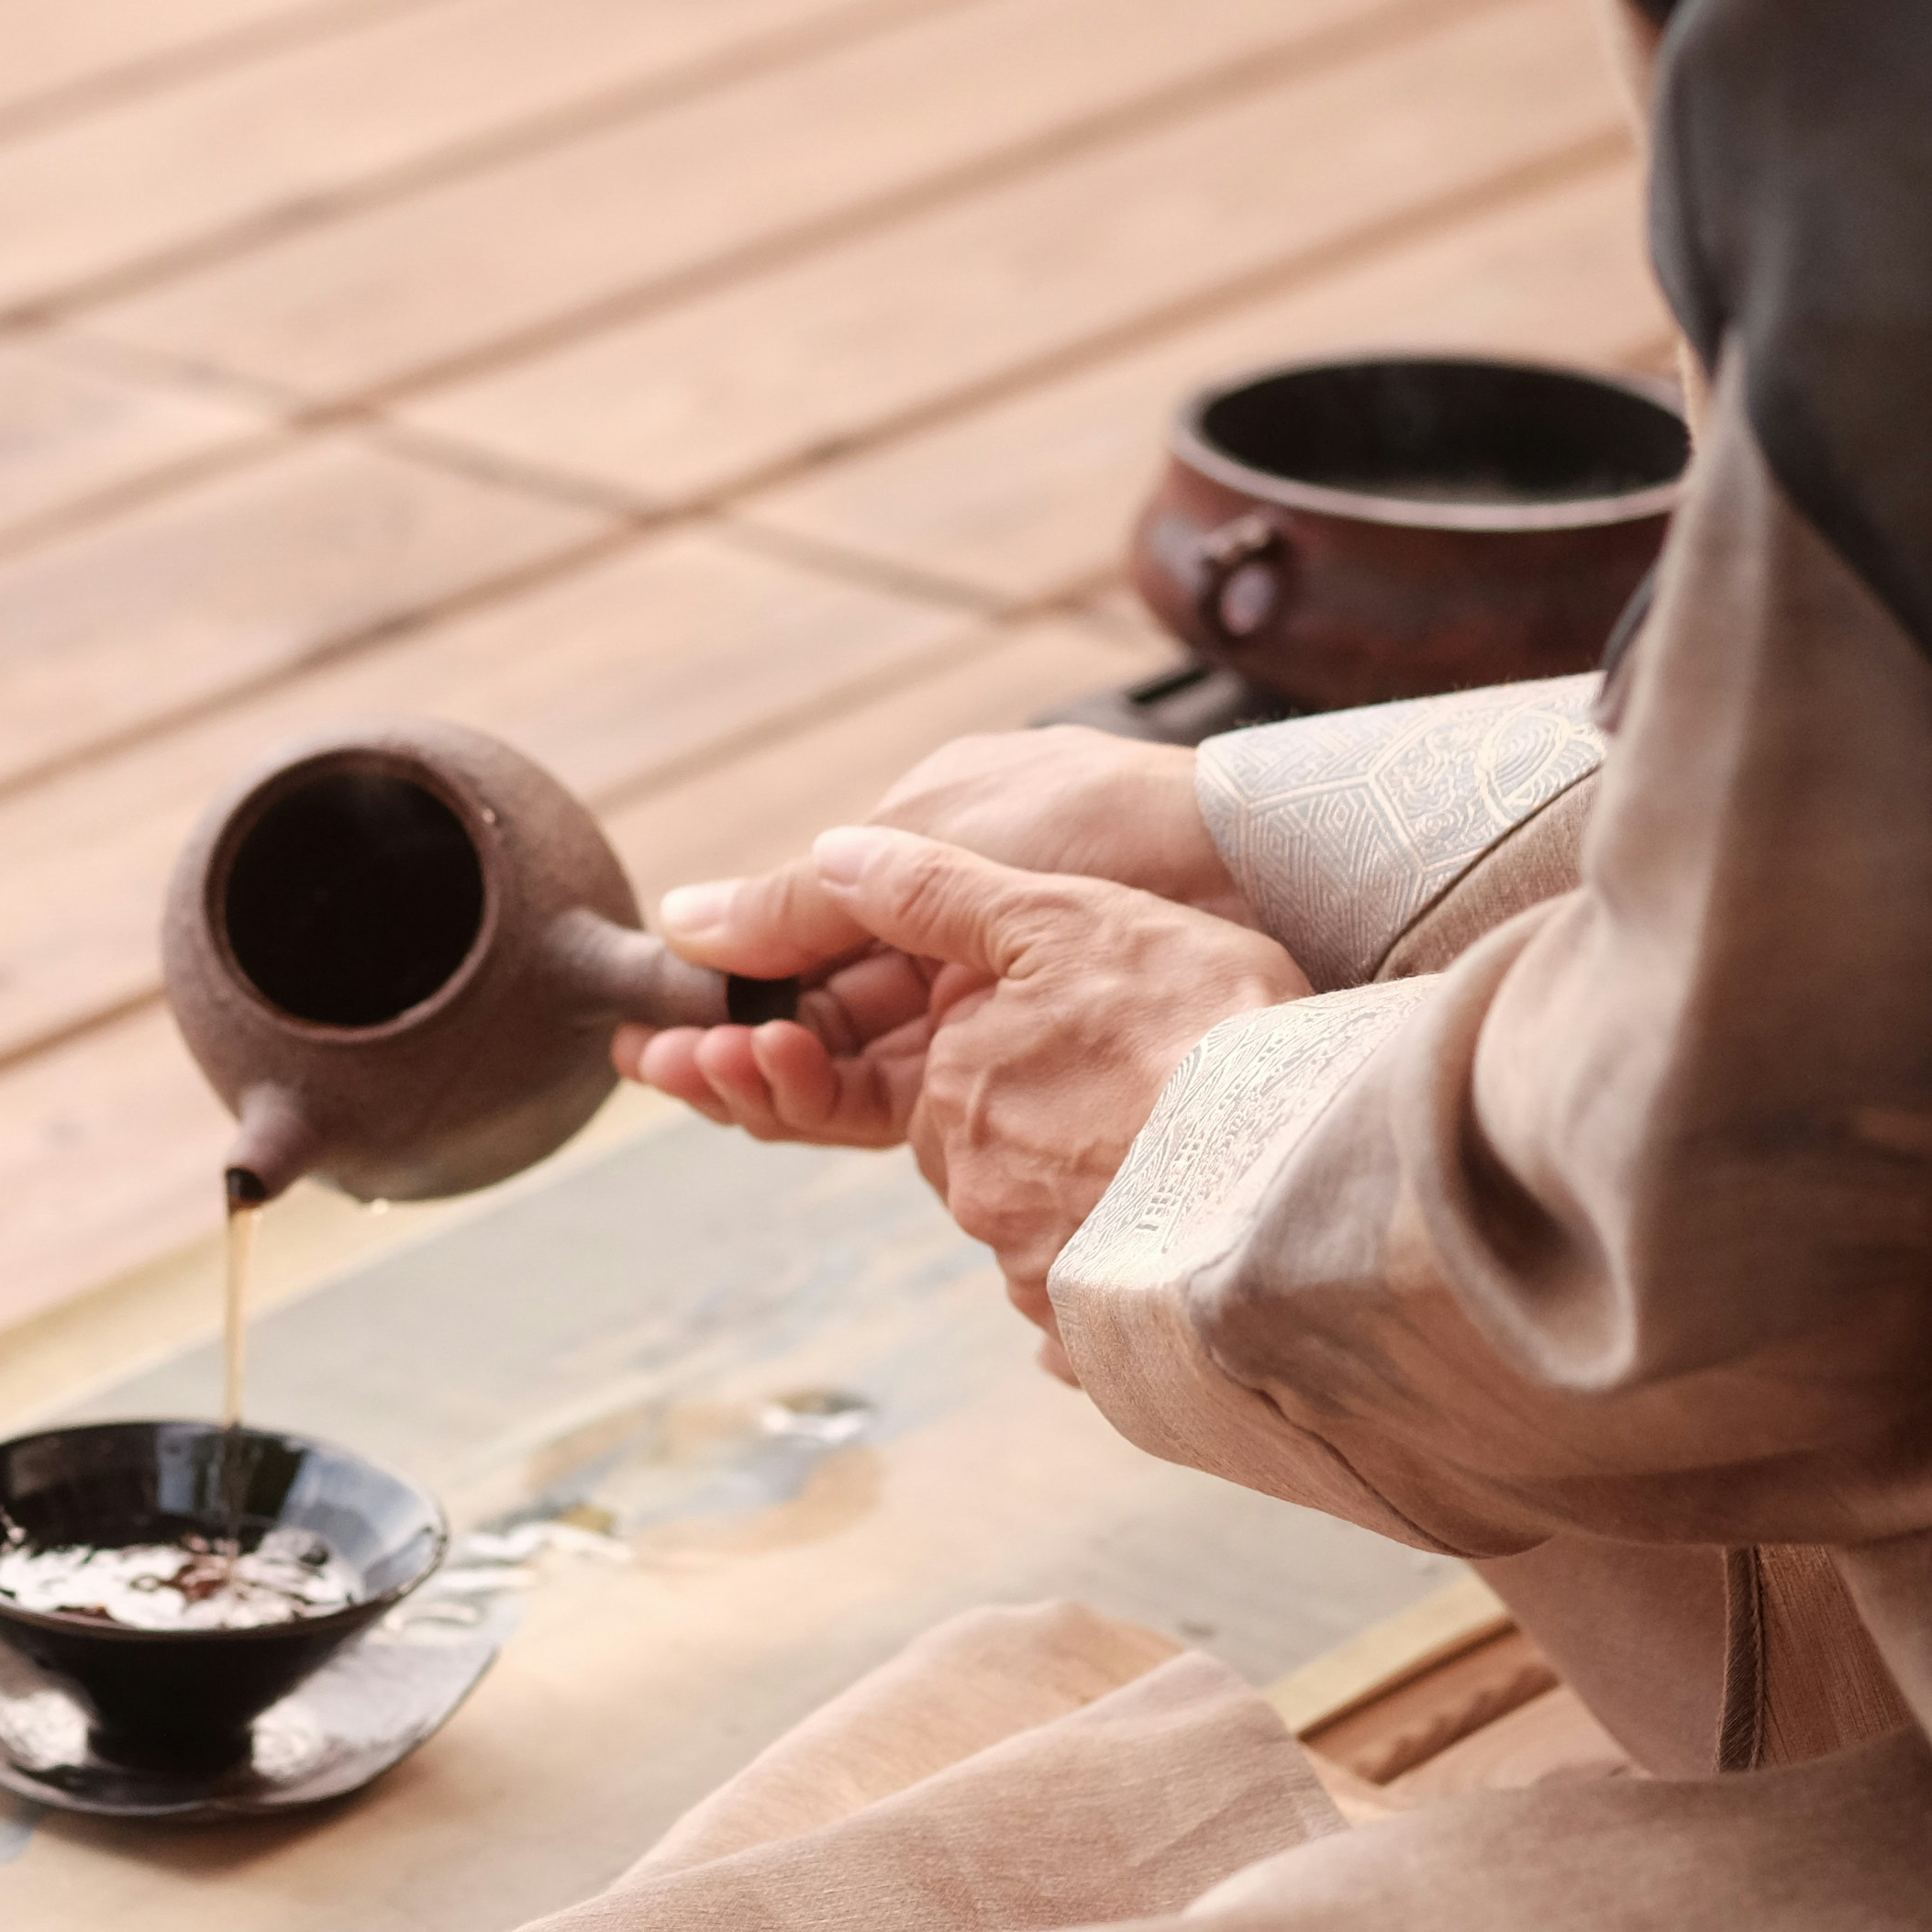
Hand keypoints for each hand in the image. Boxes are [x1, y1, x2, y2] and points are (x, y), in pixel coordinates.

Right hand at [617, 731, 1241, 1144]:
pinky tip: (785, 1104)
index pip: (814, 932)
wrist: (1265, 872)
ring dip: (782, 1075)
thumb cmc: (1110, 828)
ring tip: (715, 1082)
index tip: (668, 1024)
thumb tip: (681, 920)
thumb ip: (813, 898)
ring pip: (864, 1060)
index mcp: (939, 845)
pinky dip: (846, 1103)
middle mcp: (963, 933)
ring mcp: (1003, 1001)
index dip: (738, 981)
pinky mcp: (1044, 1068)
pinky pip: (921, 1098)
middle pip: (829, 1007)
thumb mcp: (942, 845)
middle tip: (666, 1068)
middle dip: (744, 1040)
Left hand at [817, 826, 1308, 1330]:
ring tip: (1191, 1172)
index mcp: (956, 1090)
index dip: (1042, 1039)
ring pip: (1050, 1230)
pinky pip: (1091, 1317)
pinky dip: (1127, 1287)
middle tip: (1160, 1097)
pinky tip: (1188, 1251)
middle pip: (1000, 1153)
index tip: (1119, 1031)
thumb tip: (832, 858)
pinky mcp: (1090, 1340)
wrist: (1301, 1164)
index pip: (971, 1064)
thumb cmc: (1199, 1026)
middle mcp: (974, 1188)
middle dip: (1057, 1130)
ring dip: (1099, 1206)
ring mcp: (1032, 1271)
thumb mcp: (1064, 918)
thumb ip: (938, 893)